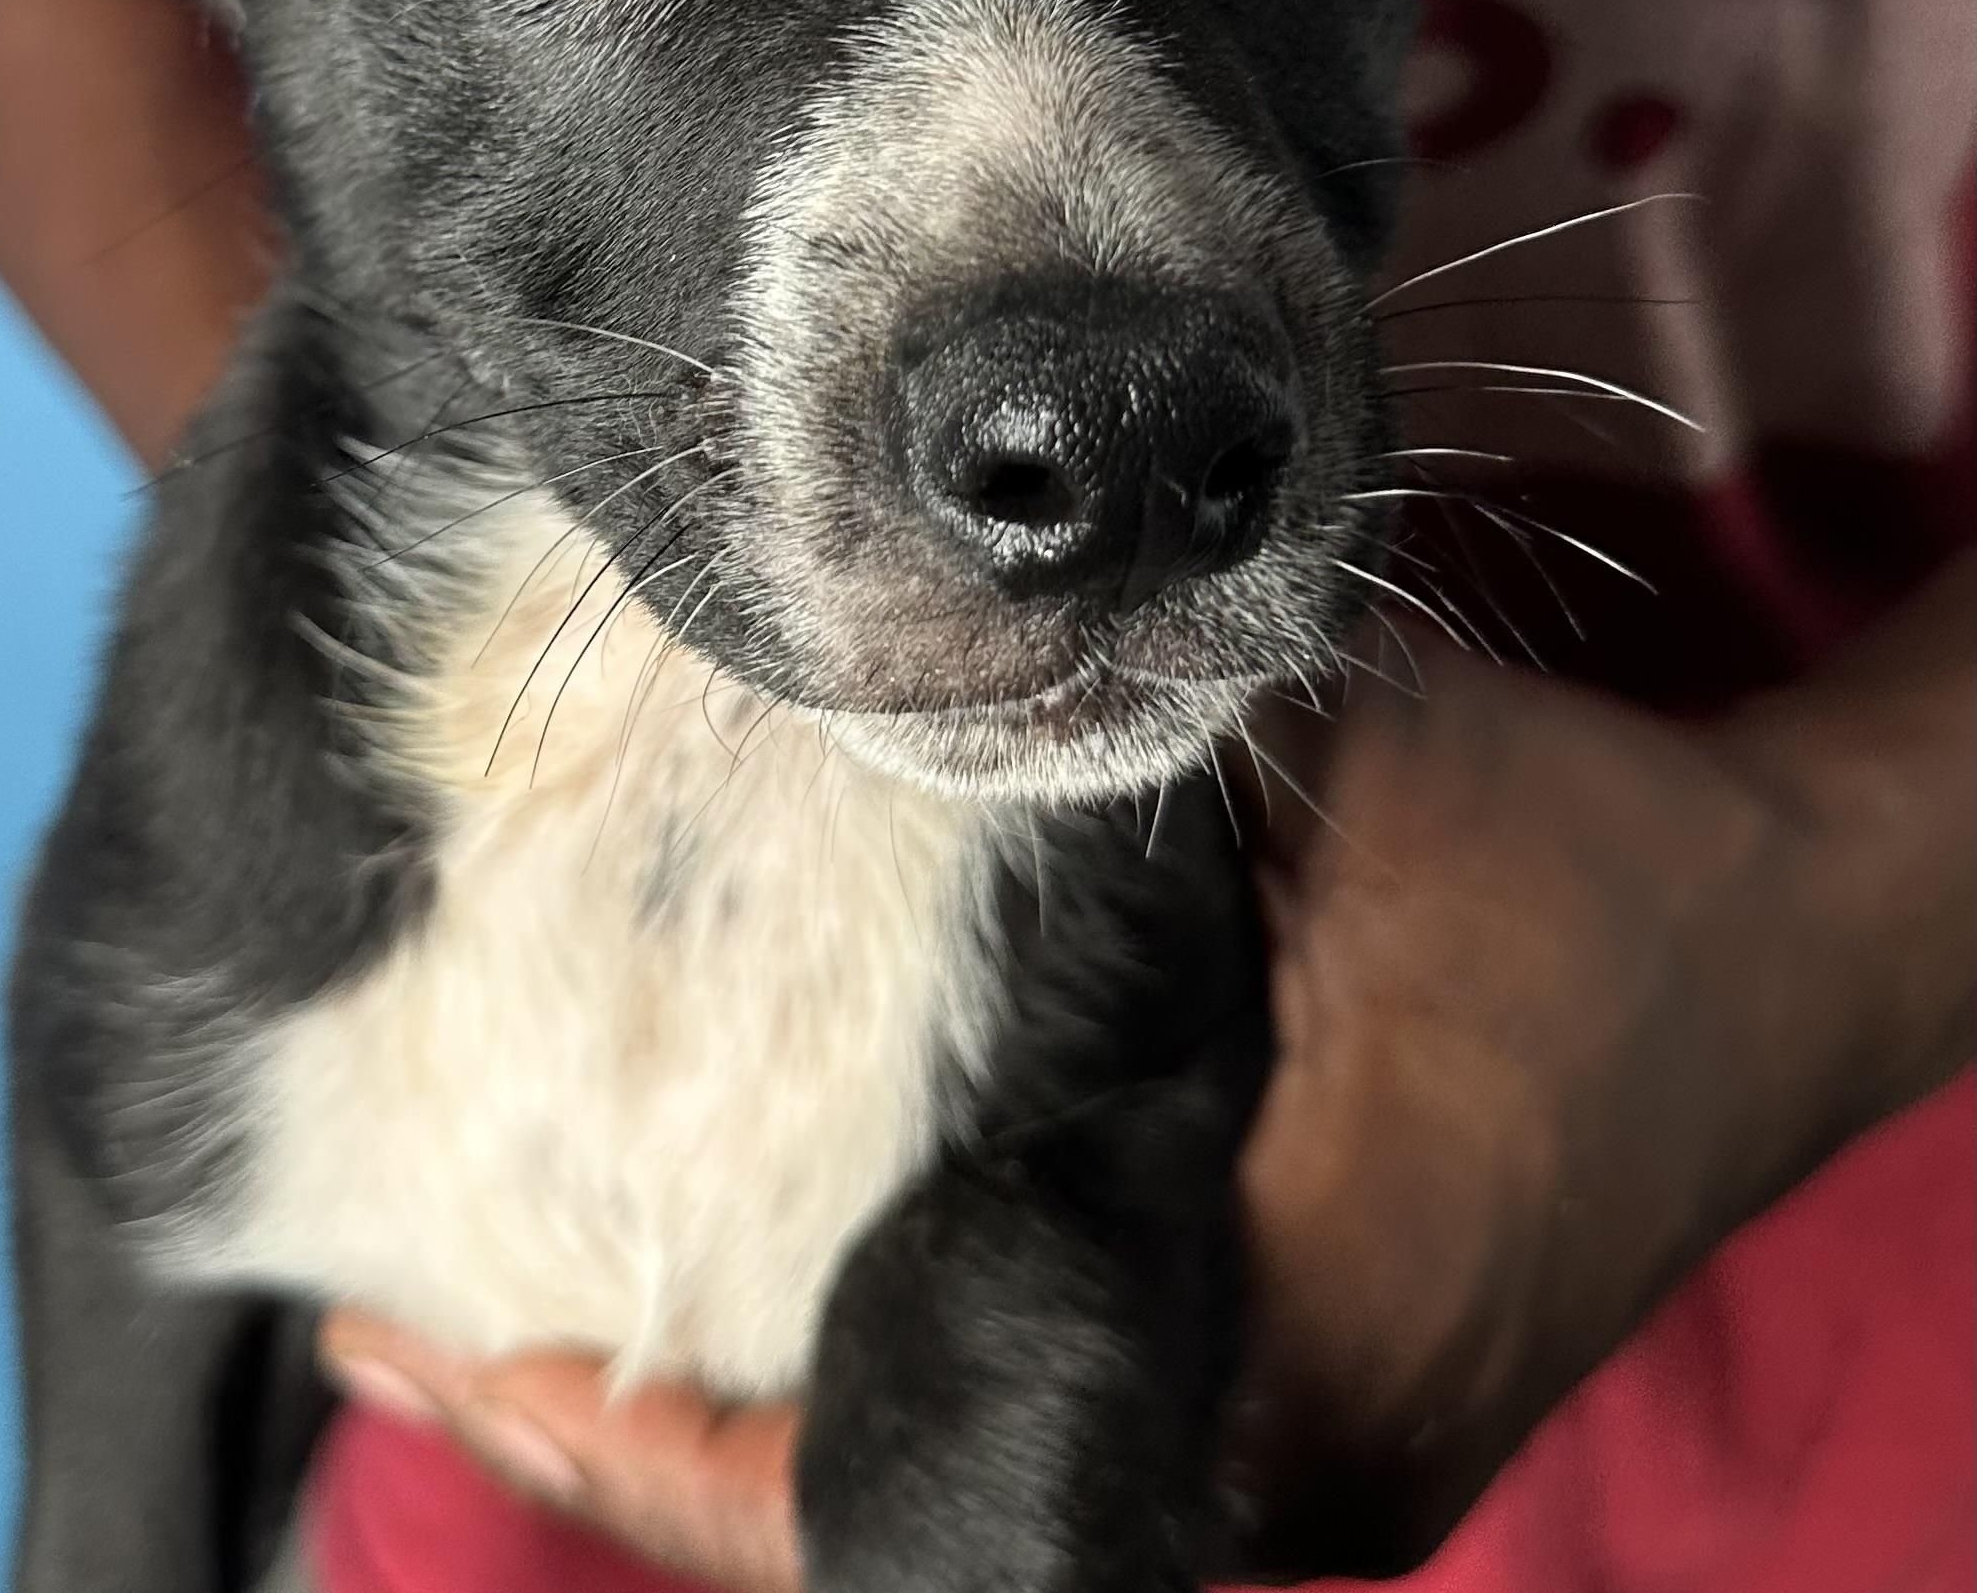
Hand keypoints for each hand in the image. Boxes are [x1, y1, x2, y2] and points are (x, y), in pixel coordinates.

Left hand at [320, 556, 1971, 1586]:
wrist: (1782, 932)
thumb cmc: (1562, 854)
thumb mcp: (1321, 784)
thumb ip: (1103, 816)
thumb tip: (866, 707)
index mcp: (1262, 1345)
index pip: (885, 1479)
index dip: (651, 1440)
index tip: (466, 1344)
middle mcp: (1276, 1478)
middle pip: (882, 1529)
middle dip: (650, 1444)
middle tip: (436, 1333)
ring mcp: (1301, 1473)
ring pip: (955, 1506)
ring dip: (745, 1436)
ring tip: (538, 1337)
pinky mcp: (1319, 1418)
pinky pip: (1041, 1451)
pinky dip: (874, 1400)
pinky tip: (756, 1318)